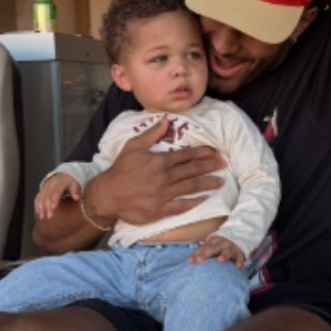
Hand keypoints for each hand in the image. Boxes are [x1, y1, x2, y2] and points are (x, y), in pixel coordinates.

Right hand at [36, 173, 80, 219]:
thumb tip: (76, 198)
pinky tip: (38, 212)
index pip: (56, 192)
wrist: (62, 176)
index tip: (53, 208)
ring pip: (41, 197)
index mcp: (60, 182)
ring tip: (42, 217)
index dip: (54, 200)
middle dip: (47, 207)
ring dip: (41, 207)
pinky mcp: (42, 190)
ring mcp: (45, 187)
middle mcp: (51, 184)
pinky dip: (37, 205)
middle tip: (49, 216)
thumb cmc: (69, 182)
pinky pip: (38, 197)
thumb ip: (75, 191)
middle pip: (48, 196)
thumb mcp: (74, 184)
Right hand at [83, 117, 225, 227]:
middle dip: (210, 166)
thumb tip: (166, 120)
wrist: (108, 195)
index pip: (187, 155)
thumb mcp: (133, 146)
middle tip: (223, 164)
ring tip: (220, 181)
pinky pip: (182, 206)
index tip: (215, 152)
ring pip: (191, 187)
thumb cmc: (120, 169)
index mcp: (160, 161)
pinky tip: (205, 198)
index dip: (202, 153)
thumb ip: (152, 134)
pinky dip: (194, 202)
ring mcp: (164, 194)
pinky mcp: (161, 210)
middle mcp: (165, 177)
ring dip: (207, 183)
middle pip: (193, 170)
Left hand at [189, 235, 245, 265]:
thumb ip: (200, 253)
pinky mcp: (239, 253)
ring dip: (223, 255)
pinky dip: (239, 261)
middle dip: (205, 253)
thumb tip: (189, 261)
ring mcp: (230, 248)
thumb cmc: (219, 246)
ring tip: (220, 260)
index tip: (190, 261)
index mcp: (212, 242)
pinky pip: (240, 257)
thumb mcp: (210, 247)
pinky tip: (238, 266)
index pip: (203, 248)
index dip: (196, 254)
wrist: (237, 238)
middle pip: (212, 248)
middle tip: (199, 260)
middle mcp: (221, 244)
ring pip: (227, 251)